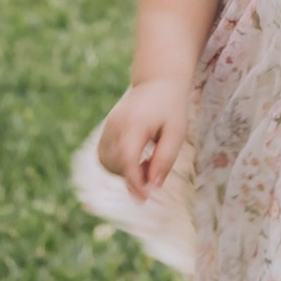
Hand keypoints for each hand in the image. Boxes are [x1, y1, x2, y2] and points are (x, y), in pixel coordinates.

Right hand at [97, 78, 187, 201]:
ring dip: (124, 171)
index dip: (134, 182)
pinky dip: (117, 164)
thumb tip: (153, 187)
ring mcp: (107, 127)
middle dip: (133, 176)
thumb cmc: (171, 108)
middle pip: (116, 164)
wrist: (157, 82)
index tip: (145, 198)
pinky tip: (136, 157)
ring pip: (107, 163)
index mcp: (134, 124)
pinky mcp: (105, 130)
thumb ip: (164, 159)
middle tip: (154, 169)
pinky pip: (104, 156)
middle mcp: (115, 125)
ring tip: (147, 160)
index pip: (126, 160)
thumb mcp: (176, 133)